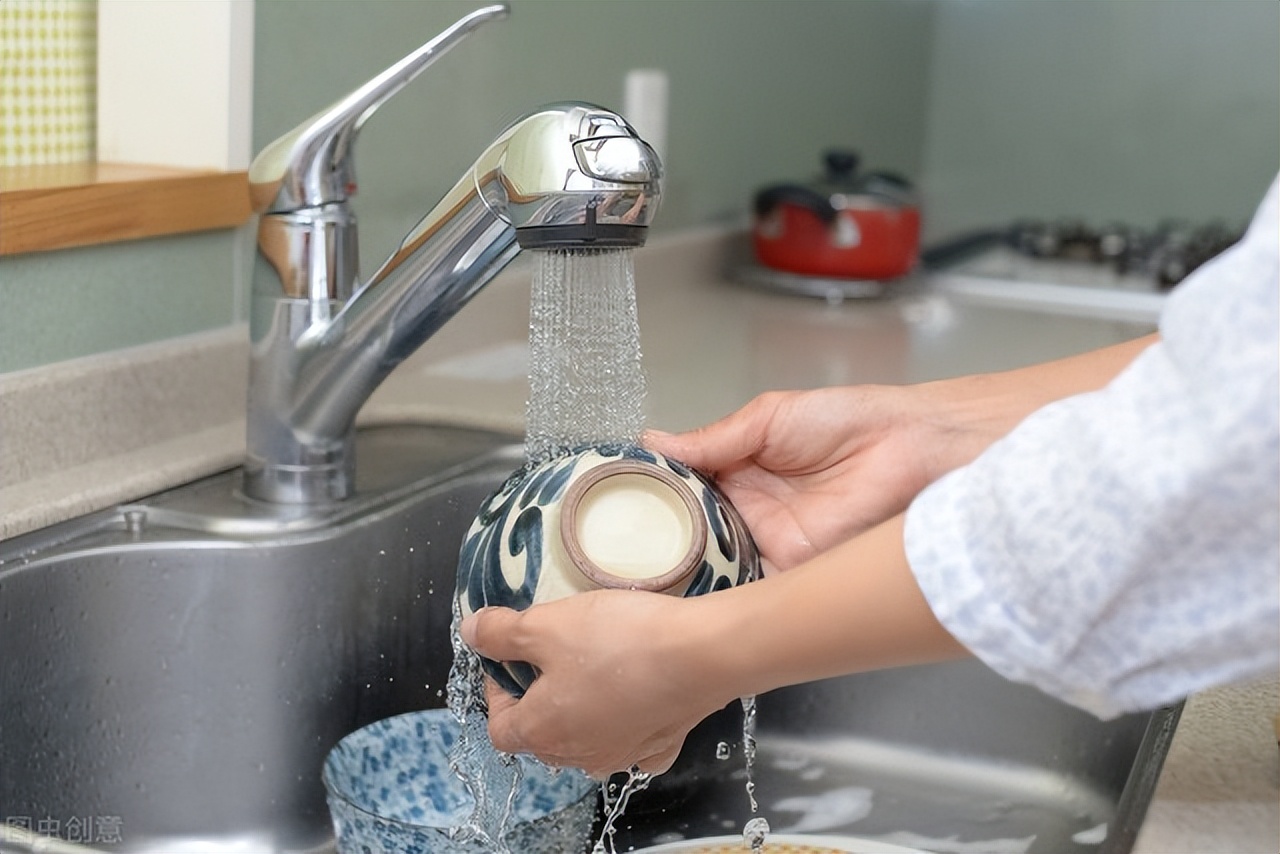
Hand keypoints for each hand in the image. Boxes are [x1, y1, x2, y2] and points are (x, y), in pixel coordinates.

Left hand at [460, 591, 733, 779]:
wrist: (700, 653)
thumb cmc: (616, 640)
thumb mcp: (545, 624)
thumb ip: (501, 632)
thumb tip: (472, 633)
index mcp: (542, 732)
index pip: (500, 727)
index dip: (496, 691)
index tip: (510, 657)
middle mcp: (579, 755)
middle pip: (542, 736)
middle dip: (538, 698)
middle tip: (551, 654)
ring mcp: (623, 753)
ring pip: (586, 740)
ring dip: (580, 710)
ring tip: (593, 666)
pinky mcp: (662, 743)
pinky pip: (634, 740)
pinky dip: (627, 722)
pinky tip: (634, 695)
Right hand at [644, 385, 978, 569]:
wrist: (911, 451)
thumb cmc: (850, 423)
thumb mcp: (767, 419)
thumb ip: (712, 438)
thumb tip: (653, 442)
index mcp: (740, 470)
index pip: (684, 488)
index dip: (651, 495)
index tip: (611, 498)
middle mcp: (747, 511)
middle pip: (689, 530)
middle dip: (655, 537)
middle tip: (610, 542)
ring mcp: (766, 543)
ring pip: (711, 560)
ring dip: (679, 565)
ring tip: (632, 568)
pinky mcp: (789, 571)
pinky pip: (747, 586)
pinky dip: (719, 589)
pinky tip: (682, 589)